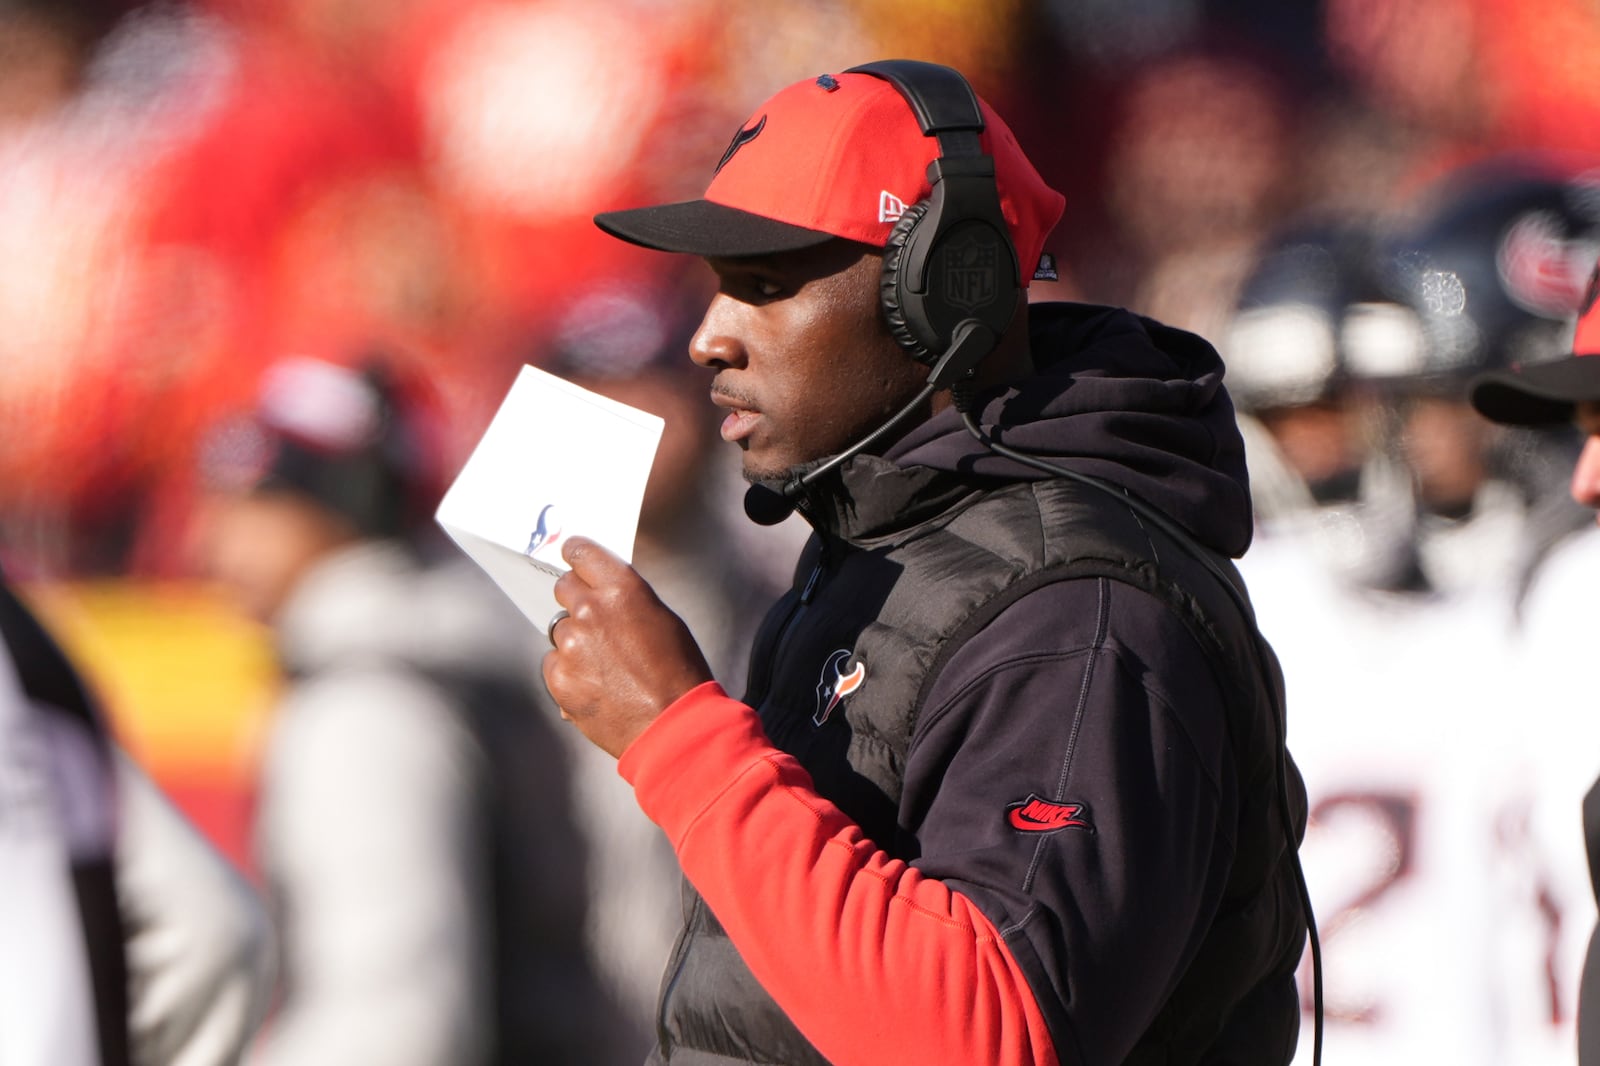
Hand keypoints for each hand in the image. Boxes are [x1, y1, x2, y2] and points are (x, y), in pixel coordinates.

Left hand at [542, 537, 713, 757]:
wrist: (672, 725)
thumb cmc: (678, 673)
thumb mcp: (663, 620)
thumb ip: (628, 600)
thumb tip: (605, 595)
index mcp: (621, 589)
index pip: (581, 553)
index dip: (576, 555)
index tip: (572, 556)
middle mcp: (590, 611)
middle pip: (564, 588)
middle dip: (577, 599)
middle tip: (595, 621)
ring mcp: (571, 645)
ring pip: (560, 630)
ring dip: (575, 641)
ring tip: (605, 666)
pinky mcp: (559, 677)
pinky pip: (554, 663)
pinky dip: (569, 671)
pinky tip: (596, 685)